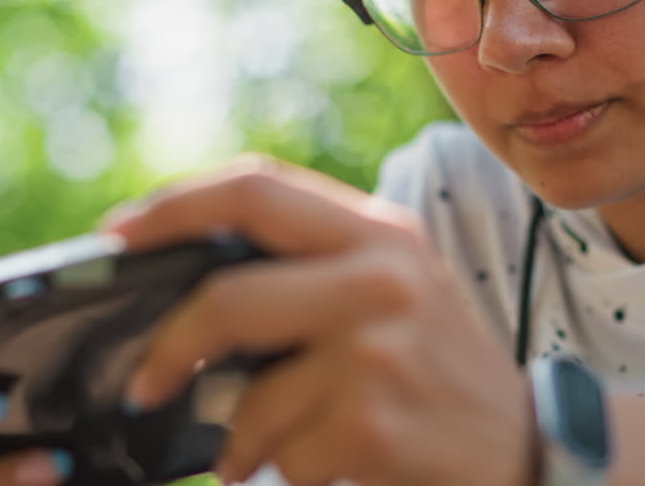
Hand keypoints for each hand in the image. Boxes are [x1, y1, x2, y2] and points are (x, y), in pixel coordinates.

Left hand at [104, 155, 538, 485]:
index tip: (116, 237)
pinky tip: (313, 467)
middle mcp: (384, 277)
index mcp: (379, 231)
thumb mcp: (389, 288)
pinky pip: (281, 454)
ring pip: (249, 397)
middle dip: (168, 346)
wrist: (528, 445)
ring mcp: (381, 350)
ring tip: (253, 451)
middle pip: (228, 295)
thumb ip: (309, 266)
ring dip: (238, 438)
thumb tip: (182, 283)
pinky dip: (278, 471)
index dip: (174, 207)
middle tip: (141, 382)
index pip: (257, 187)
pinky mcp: (375, 422)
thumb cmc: (436, 365)